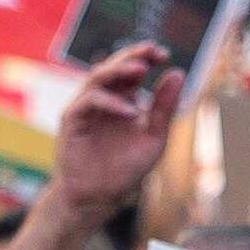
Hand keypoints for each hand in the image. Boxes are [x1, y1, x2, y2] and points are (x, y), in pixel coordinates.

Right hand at [48, 44, 180, 217]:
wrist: (100, 197)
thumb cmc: (124, 169)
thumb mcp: (154, 137)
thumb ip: (164, 108)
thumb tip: (178, 73)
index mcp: (122, 99)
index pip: (132, 68)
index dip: (146, 56)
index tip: (164, 54)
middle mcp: (103, 99)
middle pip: (114, 65)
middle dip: (133, 55)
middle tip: (153, 51)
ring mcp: (85, 107)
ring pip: (98, 76)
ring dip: (119, 69)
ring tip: (142, 69)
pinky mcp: (72, 119)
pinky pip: (89, 101)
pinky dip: (111, 102)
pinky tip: (131, 112)